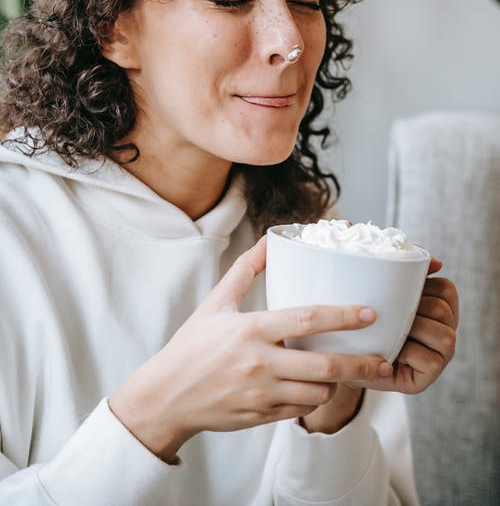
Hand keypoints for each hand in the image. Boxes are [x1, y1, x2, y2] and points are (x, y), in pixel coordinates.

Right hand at [109, 236, 390, 460]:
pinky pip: (300, 410)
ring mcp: (261, 394)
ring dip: (336, 383)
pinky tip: (314, 387)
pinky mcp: (260, 417)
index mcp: (251, 330)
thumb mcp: (216, 302)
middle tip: (384, 361)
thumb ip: (246, 270)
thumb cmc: (192, 345)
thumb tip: (270, 241)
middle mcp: (259, 364)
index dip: (342, 315)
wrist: (166, 396)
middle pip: (324, 366)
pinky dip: (312, 398)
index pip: (306, 319)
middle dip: (361, 365)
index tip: (370, 313)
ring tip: (344, 371)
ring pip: (318, 393)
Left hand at [359, 258, 458, 393]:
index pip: (446, 289)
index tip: (399, 290)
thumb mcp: (382, 294)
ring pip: (444, 335)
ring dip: (413, 329)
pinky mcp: (429, 376)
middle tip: (389, 312)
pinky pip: (431, 360)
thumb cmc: (366, 322)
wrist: (347, 359)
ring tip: (392, 330)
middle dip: (414, 308)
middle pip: (443, 310)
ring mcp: (441, 355)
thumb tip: (435, 262)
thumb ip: (403, 275)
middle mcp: (445, 331)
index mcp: (439, 308)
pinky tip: (392, 350)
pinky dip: (409, 352)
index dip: (424, 285)